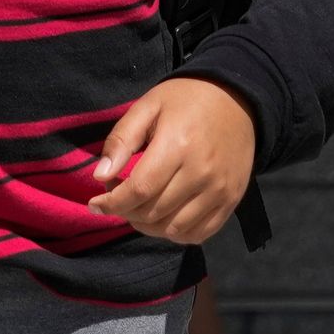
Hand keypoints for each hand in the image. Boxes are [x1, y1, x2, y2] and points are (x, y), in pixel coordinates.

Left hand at [87, 75, 258, 245]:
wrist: (238, 99)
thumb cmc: (186, 100)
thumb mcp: (148, 106)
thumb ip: (122, 139)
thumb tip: (100, 176)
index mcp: (178, 145)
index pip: (139, 190)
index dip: (113, 203)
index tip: (95, 204)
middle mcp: (202, 173)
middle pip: (154, 212)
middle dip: (126, 212)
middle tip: (118, 198)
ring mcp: (220, 191)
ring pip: (174, 229)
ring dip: (148, 226)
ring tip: (138, 209)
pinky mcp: (232, 201)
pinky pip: (199, 233)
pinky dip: (175, 233)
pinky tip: (163, 218)